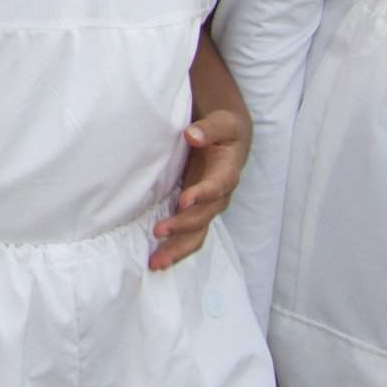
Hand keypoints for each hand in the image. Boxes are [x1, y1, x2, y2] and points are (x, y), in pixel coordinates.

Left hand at [150, 108, 245, 269]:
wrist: (230, 141)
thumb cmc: (224, 130)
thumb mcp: (223, 123)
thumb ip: (209, 128)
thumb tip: (192, 134)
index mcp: (227, 172)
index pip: (218, 186)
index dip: (203, 194)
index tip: (185, 200)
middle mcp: (219, 196)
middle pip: (204, 216)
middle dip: (183, 226)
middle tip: (159, 232)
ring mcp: (207, 207)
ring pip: (196, 235)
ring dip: (177, 249)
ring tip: (155, 263)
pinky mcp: (196, 212)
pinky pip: (189, 236)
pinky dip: (175, 250)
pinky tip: (157, 261)